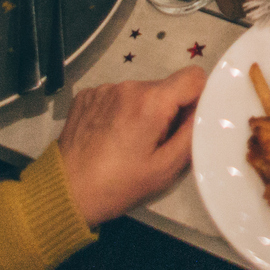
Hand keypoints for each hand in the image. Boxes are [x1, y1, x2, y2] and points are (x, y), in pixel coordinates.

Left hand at [54, 67, 205, 225]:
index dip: (197, 99)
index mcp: (151, 101)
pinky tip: (109, 136)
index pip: (194, 77)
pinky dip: (119, 111)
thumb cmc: (117, 185)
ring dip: (142, 110)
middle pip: (165, 87)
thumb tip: (205, 110)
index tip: (186, 124)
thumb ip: (192, 134)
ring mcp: (104, 88)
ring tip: (128, 142)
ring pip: (140, 92)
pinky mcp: (87, 95)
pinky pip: (117, 95)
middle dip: (167, 110)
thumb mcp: (165, 169)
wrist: (64, 192)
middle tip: (154, 143)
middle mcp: (128, 86)